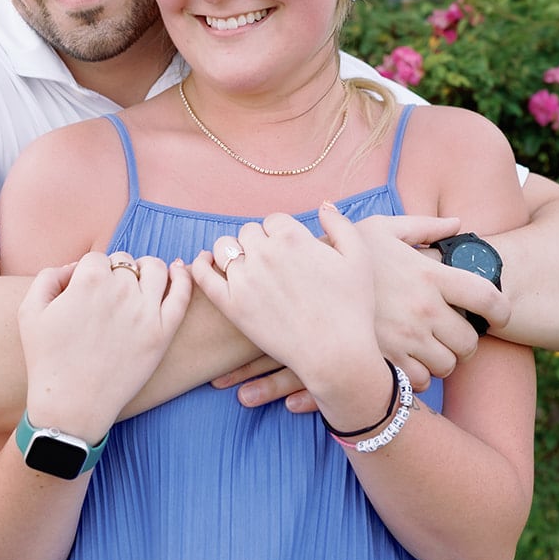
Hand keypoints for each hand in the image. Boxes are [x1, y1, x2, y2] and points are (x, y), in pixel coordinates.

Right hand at [19, 253, 192, 439]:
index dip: (88, 274)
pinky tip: (178, 271)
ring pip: (157, 269)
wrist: (70, 405)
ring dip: (147, 269)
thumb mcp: (29, 310)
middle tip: (106, 299)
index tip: (83, 295)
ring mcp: (146, 311)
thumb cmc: (46, 360)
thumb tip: (75, 267)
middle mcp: (121, 290)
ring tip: (140, 283)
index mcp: (89, 280)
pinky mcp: (163, 332)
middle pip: (125, 263)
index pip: (96, 259)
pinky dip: (183, 278)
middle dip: (115, 274)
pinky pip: (182, 294)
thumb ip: (49, 276)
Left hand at [192, 205, 386, 411]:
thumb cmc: (351, 307)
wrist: (335, 353)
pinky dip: (200, 265)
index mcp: (292, 237)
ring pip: (224, 248)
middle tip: (272, 264)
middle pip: (249, 232)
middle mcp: (264, 253)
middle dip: (259, 243)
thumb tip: (322, 206)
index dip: (281, 234)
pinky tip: (204, 263)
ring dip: (233, 252)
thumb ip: (340, 225)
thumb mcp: (359, 258)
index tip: (289, 251)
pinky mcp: (231, 305)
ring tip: (246, 266)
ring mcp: (244, 279)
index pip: (273, 221)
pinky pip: (203, 276)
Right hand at [353, 215, 511, 388]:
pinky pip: (421, 382)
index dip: (502, 311)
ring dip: (443, 361)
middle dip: (465, 342)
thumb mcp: (381, 228)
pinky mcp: (387, 361)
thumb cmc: (340, 252)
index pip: (488, 297)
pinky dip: (419, 377)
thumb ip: (423, 226)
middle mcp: (424, 308)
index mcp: (429, 274)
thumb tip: (458, 224)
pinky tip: (407, 362)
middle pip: (470, 341)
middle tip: (451, 335)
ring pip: (448, 365)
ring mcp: (406, 338)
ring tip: (427, 349)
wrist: (300, 286)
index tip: (499, 316)